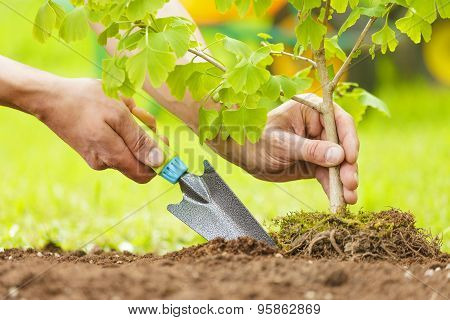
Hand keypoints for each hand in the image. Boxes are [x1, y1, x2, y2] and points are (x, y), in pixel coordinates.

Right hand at [37, 78, 163, 182]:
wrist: (48, 98)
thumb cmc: (85, 101)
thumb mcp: (118, 114)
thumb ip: (139, 140)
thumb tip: (159, 162)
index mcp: (113, 157)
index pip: (146, 173)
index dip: (159, 160)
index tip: (163, 140)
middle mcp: (105, 163)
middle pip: (138, 159)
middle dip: (145, 136)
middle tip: (140, 114)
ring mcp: (97, 157)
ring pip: (127, 147)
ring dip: (132, 128)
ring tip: (123, 107)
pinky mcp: (92, 149)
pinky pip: (115, 142)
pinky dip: (120, 127)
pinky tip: (112, 111)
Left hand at [216, 94, 358, 203]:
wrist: (241, 154)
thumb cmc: (257, 140)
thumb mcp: (282, 145)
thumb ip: (310, 150)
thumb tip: (339, 156)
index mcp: (311, 109)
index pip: (339, 121)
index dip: (349, 140)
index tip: (350, 158)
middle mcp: (319, 126)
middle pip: (343, 145)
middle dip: (348, 166)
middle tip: (350, 184)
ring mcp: (318, 146)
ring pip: (339, 163)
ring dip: (344, 180)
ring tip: (349, 197)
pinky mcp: (314, 164)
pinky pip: (328, 176)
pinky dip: (334, 187)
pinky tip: (341, 200)